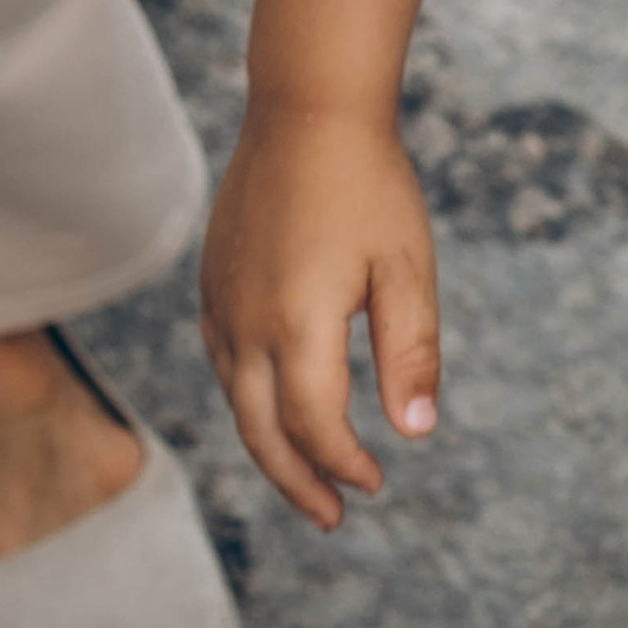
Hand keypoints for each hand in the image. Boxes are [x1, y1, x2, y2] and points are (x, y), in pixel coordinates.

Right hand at [201, 107, 441, 530]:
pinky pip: (224, 363)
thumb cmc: (370, 186)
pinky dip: (249, 402)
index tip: (377, 482)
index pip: (314, 426)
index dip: (343, 464)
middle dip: (298, 482)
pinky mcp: (212, 284)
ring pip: (237, 402)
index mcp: (297, 325)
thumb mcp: (408, 269)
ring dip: (271, 447)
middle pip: (262, 432)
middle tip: (334, 517)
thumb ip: (410, 353)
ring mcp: (221, 304)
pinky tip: (276, 408)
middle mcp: (245, 324)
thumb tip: (415, 433)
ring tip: (309, 475)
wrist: (308, 110)